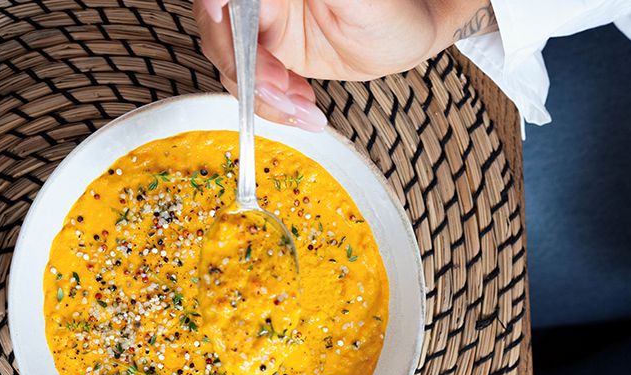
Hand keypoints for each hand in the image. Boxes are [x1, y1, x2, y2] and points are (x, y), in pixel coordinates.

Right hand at [194, 0, 496, 130]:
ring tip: (300, 107)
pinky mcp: (268, 52)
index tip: (232, 39)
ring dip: (260, 93)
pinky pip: (249, 81)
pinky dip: (269, 103)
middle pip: (220, 29)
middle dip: (246, 67)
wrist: (412, 34)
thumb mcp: (354, 2)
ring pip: (231, 59)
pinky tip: (299, 108)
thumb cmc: (396, 10)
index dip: (218, 16)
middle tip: (280, 89)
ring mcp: (261, 22)